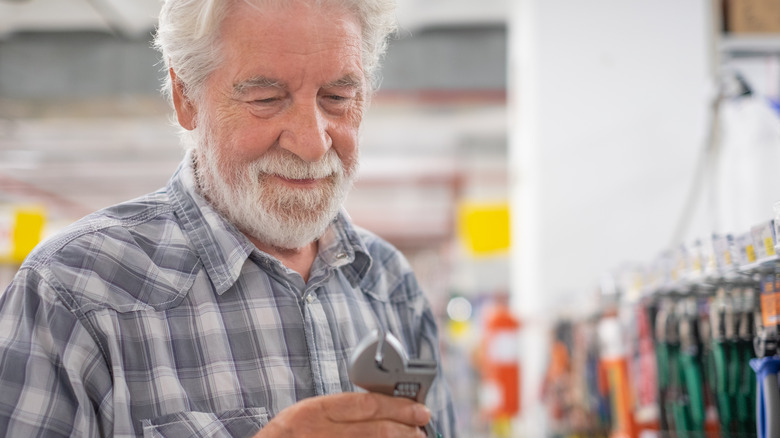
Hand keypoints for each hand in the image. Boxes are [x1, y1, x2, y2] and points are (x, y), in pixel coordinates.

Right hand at [253, 392, 430, 436]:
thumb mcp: (305, 416)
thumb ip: (338, 411)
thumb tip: (381, 407)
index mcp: (315, 412)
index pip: (367, 404)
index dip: (399, 406)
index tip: (419, 409)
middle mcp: (321, 433)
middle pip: (377, 430)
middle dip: (406, 429)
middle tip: (422, 428)